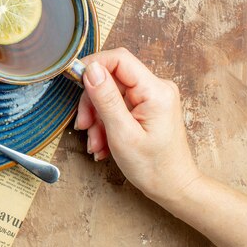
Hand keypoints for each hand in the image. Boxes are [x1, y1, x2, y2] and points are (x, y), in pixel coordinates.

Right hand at [74, 48, 199, 201]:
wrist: (173, 188)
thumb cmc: (154, 167)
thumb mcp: (122, 134)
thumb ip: (106, 99)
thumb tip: (90, 69)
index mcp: (155, 91)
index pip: (119, 59)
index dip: (93, 65)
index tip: (74, 81)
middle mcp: (156, 88)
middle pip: (110, 78)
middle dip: (92, 102)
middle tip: (84, 125)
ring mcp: (151, 97)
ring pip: (109, 94)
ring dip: (96, 117)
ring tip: (96, 143)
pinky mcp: (145, 107)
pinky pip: (116, 105)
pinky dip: (105, 122)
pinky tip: (103, 142)